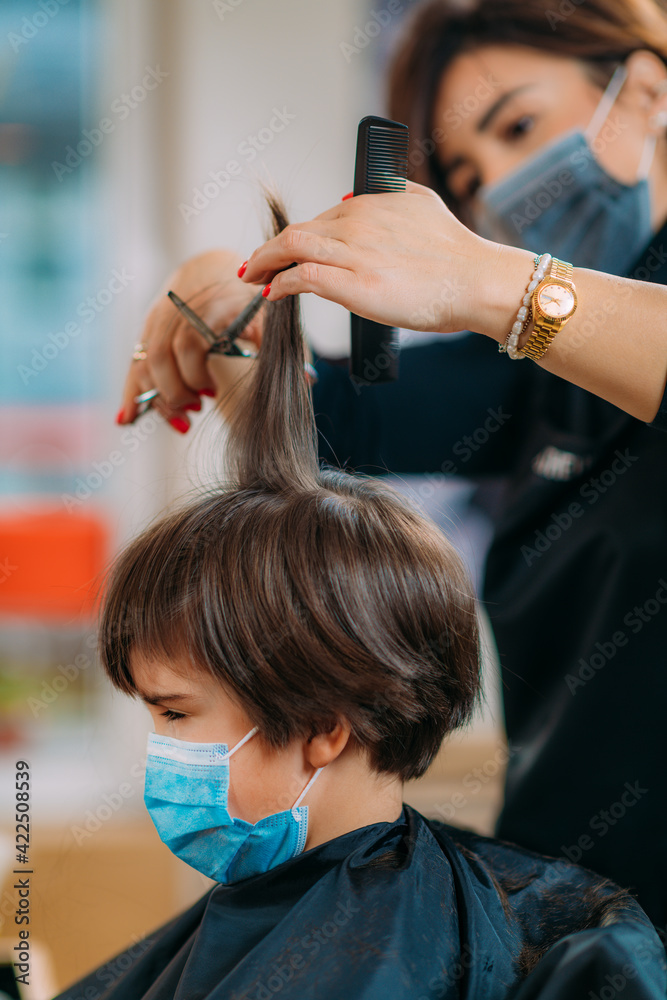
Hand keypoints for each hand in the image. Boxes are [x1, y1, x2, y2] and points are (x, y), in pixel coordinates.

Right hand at [117, 250, 263, 430]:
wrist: (212, 268)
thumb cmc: (248, 300)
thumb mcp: (269, 318)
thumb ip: (281, 346)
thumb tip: (307, 380)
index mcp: (209, 305)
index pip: (189, 342)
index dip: (195, 373)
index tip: (212, 395)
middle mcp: (178, 310)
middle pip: (160, 355)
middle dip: (175, 390)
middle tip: (195, 409)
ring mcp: (158, 319)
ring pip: (143, 361)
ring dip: (157, 397)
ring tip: (182, 420)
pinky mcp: (146, 331)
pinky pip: (134, 362)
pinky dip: (132, 393)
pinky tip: (126, 419)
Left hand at [240, 180, 534, 339]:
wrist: (476, 280)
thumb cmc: (456, 254)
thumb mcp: (422, 203)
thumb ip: (390, 194)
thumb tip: (353, 195)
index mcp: (371, 201)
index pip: (320, 218)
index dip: (296, 237)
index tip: (283, 252)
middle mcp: (357, 220)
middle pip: (298, 230)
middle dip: (270, 249)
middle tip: (255, 266)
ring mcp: (353, 251)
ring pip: (292, 247)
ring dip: (265, 263)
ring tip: (253, 277)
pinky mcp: (353, 283)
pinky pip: (302, 277)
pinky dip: (281, 283)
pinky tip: (272, 292)